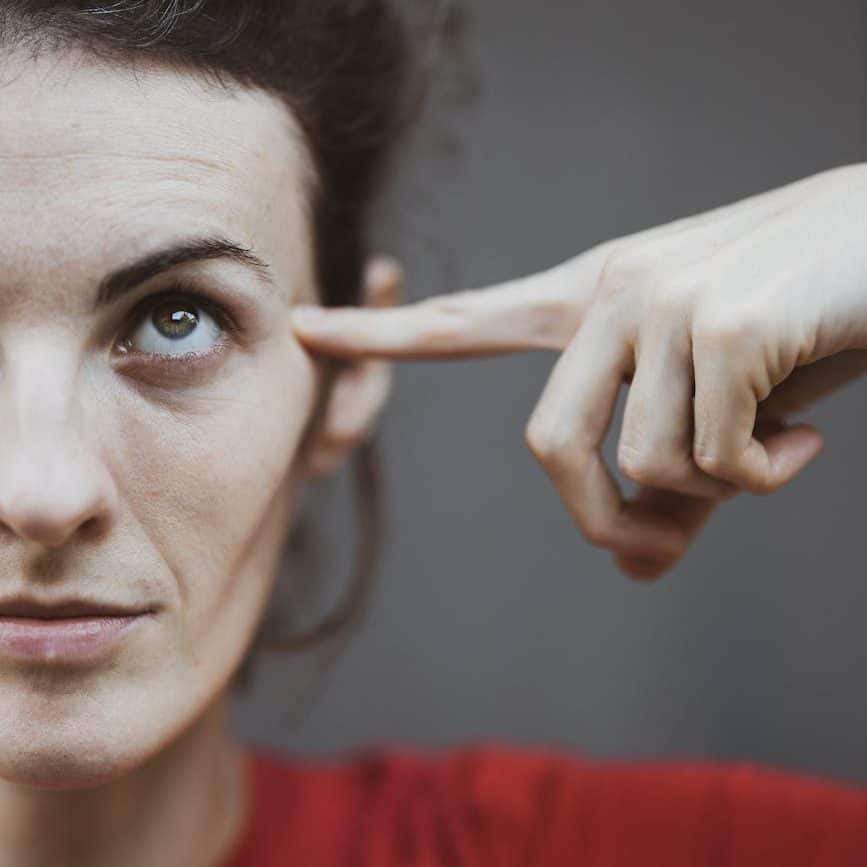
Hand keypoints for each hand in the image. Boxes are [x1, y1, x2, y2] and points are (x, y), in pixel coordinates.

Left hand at [290, 163, 866, 579]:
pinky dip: (763, 478)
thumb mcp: (715, 404)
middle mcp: (610, 294)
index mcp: (589, 299)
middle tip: (661, 542)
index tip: (302, 327)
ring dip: (714, 491)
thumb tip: (636, 569)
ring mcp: (660, 304)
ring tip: (771, 449)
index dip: (381, 331)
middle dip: (602, 519)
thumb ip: (667, 483)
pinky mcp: (719, 325)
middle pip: (547, 449)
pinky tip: (803, 436)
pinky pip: (715, 462)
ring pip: (646, 465)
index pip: (464, 320)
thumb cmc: (795, 321)